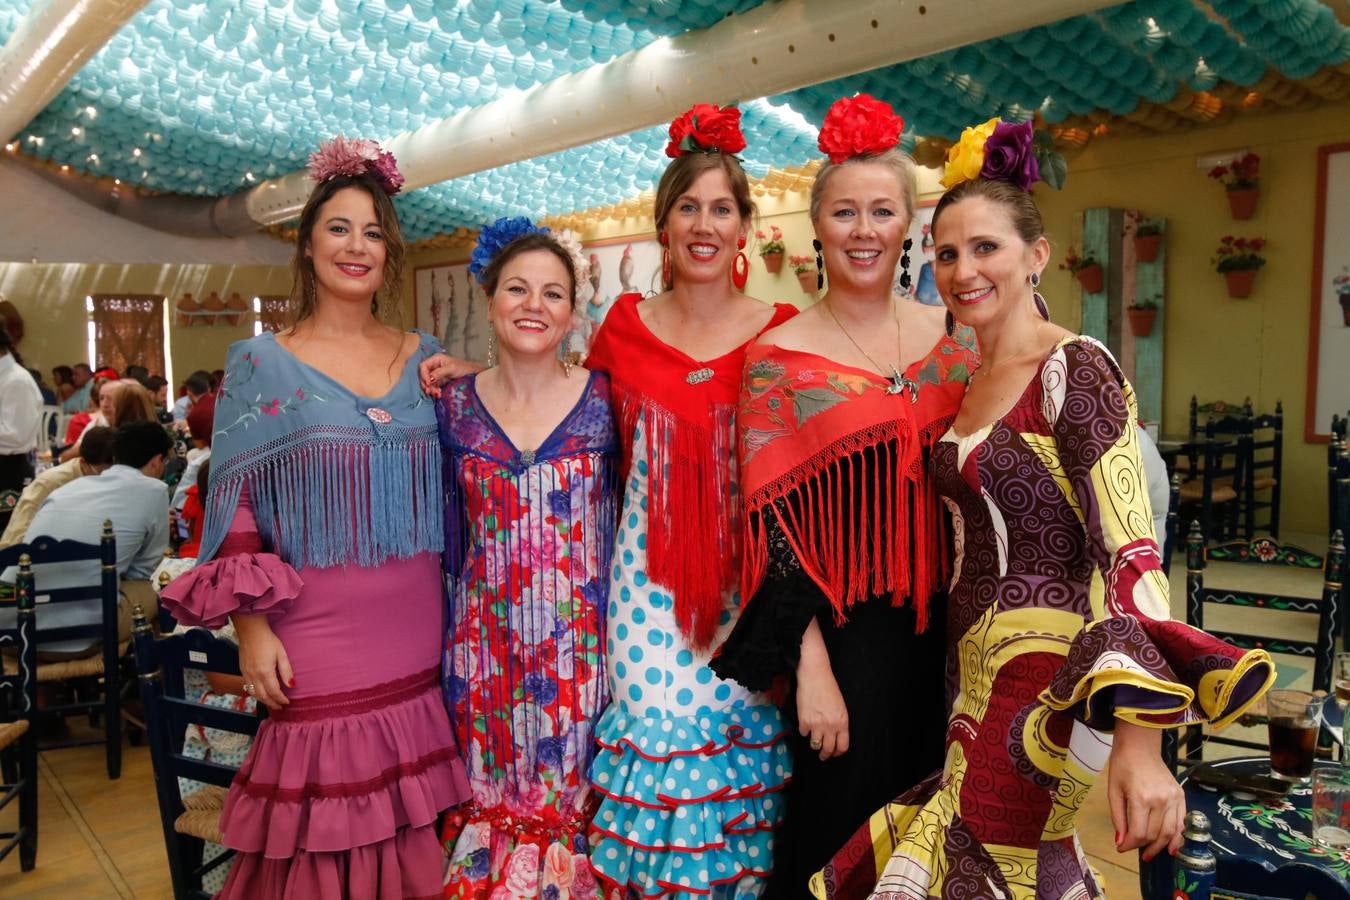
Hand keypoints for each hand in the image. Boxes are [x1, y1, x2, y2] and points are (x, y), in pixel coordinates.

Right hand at [231, 613, 293, 711]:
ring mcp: (246, 674)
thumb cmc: (268, 640)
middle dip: (272, 704)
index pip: (274, 692)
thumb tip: (291, 685)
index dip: (281, 699)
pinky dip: (256, 694)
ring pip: (254, 694)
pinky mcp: (242, 671)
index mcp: (265, 672)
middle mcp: (253, 676)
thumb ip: (286, 671)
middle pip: (263, 696)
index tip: (287, 702)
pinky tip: (262, 694)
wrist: (251, 631)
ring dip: (263, 701)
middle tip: (280, 707)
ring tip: (272, 703)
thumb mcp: (281, 654)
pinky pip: (248, 687)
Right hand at [418, 353, 480, 397]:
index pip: (423, 366)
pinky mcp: (439, 382)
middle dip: (427, 384)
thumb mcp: (451, 369)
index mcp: (436, 359)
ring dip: (430, 389)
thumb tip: (429, 379)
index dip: (424, 375)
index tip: (428, 383)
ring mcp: (436, 374)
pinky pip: (433, 387)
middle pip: (424, 375)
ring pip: (427, 382)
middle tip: (431, 391)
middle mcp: (434, 366)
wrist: (473, 376)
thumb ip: (439, 373)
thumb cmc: (464, 368)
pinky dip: (434, 391)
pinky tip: (439, 394)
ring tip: (437, 394)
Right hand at [796, 620, 847, 760]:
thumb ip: (839, 722)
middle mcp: (830, 726)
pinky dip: (804, 730)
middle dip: (825, 754)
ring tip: (814, 741)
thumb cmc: (829, 688)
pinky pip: (803, 733)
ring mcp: (816, 724)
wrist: (815, 676)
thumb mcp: (840, 706)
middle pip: (828, 749)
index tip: (834, 753)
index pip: (842, 746)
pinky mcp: (803, 721)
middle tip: (823, 756)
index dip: (838, 752)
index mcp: (842, 722)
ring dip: (814, 744)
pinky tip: (805, 724)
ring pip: (815, 744)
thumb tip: (835, 735)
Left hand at [1108, 721, 1184, 860]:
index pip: (1138, 832)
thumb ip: (1117, 818)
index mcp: (1141, 798)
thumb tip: (1120, 841)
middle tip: (1138, 854)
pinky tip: (1171, 846)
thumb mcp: (1113, 791)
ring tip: (1152, 854)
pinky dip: (1177, 836)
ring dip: (1161, 846)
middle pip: (1155, 834)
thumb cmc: (1122, 766)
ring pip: (1171, 832)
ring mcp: (1174, 798)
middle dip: (1144, 847)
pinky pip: (1181, 821)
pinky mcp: (1181, 795)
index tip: (1121, 848)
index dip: (1129, 845)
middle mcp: (1161, 800)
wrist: (1140, 746)